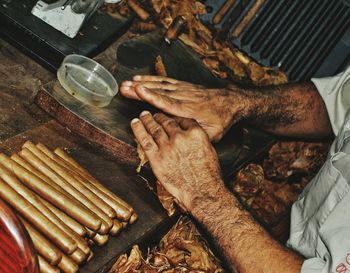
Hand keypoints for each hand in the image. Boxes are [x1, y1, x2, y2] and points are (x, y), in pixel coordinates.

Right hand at [121, 76, 250, 141]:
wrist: (231, 102)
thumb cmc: (220, 120)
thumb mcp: (212, 133)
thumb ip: (195, 136)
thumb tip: (181, 143)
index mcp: (188, 109)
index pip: (167, 102)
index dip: (152, 96)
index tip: (138, 91)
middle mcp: (184, 97)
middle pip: (159, 91)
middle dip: (140, 89)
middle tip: (123, 88)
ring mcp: (183, 89)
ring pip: (160, 85)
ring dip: (143, 83)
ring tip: (127, 83)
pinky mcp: (183, 86)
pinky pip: (165, 81)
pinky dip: (152, 79)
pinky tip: (141, 79)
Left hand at [131, 111, 223, 210]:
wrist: (202, 191)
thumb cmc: (208, 175)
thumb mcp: (209, 150)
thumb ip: (198, 139)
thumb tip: (190, 136)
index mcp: (195, 134)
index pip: (183, 119)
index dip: (175, 117)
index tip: (171, 117)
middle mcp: (180, 137)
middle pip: (167, 122)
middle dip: (160, 117)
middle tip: (155, 114)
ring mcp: (167, 147)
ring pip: (155, 129)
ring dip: (148, 120)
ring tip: (144, 115)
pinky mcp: (157, 158)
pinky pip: (145, 140)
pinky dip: (138, 130)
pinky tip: (135, 123)